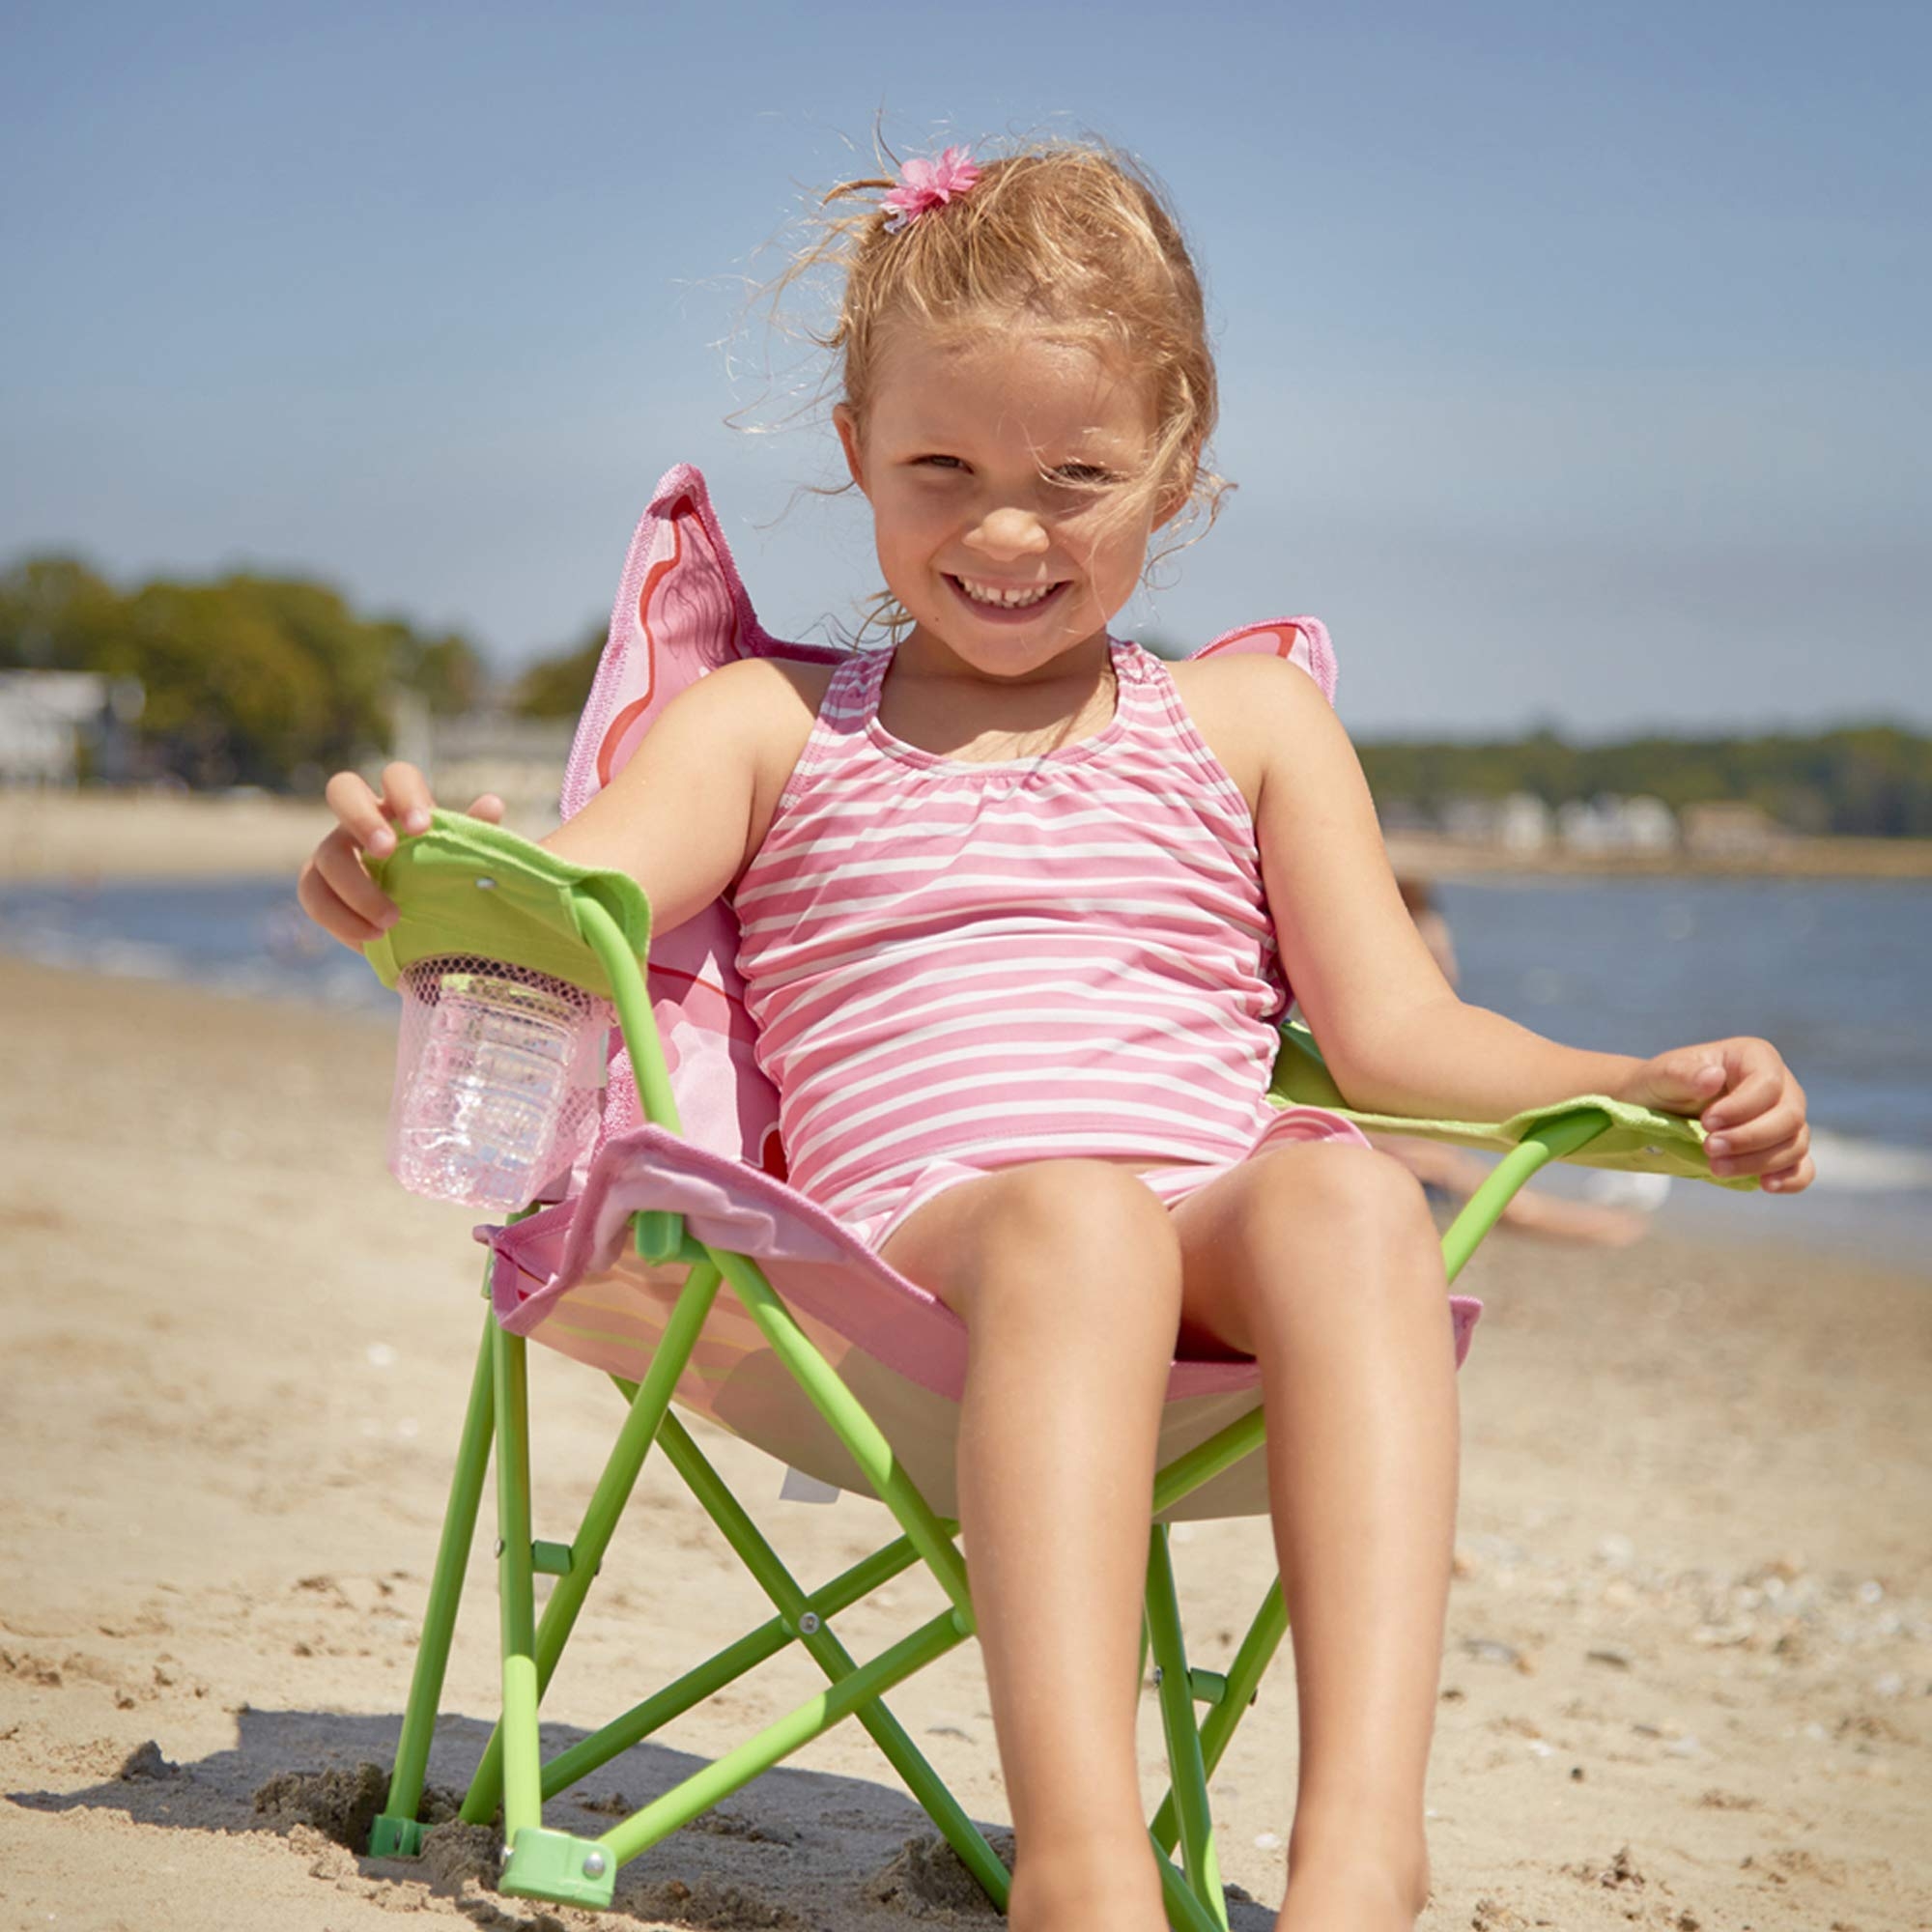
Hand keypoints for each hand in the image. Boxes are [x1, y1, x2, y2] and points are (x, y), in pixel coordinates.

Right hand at [295, 761, 504, 949]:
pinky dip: (341, 918)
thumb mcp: (461, 861)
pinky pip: (312, 895)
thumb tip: (491, 803)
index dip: (405, 794)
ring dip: (357, 889)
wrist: (418, 927)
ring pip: (327, 854)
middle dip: (362, 819)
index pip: (396, 776)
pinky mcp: (317, 884)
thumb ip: (472, 834)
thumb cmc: (443, 881)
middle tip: (386, 851)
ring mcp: (333, 849)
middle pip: (342, 790)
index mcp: (400, 805)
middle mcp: (361, 819)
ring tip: (392, 919)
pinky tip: (373, 936)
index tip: (422, 827)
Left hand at [1617, 1038, 1812, 1193]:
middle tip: (1709, 1149)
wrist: (1659, 1108)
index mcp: (1755, 1057)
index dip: (1742, 1108)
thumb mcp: (1662, 1075)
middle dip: (1749, 1138)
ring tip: (1716, 1168)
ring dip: (1758, 1161)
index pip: (1768, 1083)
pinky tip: (1765, 1186)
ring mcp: (1785, 1119)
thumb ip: (1683, 1074)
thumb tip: (1713, 1078)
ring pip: (1795, 1144)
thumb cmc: (1663, 1085)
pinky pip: (1803, 1167)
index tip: (1707, 1123)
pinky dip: (1790, 1179)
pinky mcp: (1782, 1148)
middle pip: (1790, 1116)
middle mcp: (1781, 1086)